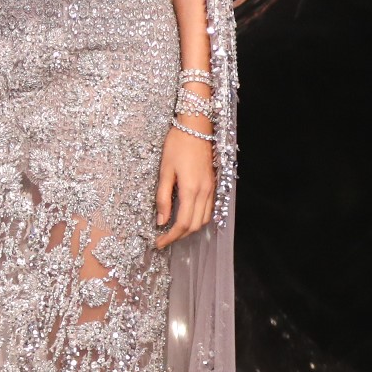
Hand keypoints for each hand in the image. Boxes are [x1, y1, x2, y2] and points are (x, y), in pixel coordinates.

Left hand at [155, 123, 213, 247]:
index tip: (158, 243)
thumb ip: (163, 198)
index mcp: (191, 190)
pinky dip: (198, 219)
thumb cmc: (177, 146)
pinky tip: (187, 217)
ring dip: (190, 229)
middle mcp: (204, 193)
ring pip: (204, 219)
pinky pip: (209, 209)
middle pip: (195, 226)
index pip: (182, 223)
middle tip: (163, 240)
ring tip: (173, 231)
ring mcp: (211, 189)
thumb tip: (161, 221)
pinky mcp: (213, 184)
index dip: (170, 237)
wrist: (196, 128)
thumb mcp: (164, 171)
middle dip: (179, 236)